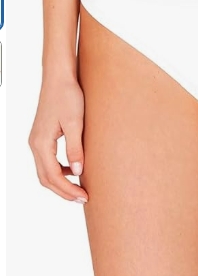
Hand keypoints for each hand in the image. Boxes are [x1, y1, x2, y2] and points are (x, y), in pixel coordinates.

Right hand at [28, 76, 88, 203]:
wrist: (59, 77)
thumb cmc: (68, 96)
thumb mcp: (75, 124)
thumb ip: (75, 149)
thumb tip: (78, 173)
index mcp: (41, 143)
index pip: (53, 176)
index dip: (68, 190)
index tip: (85, 197)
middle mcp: (35, 144)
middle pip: (46, 178)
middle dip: (64, 191)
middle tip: (83, 198)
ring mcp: (37, 140)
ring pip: (45, 171)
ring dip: (61, 182)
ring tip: (79, 189)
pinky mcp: (43, 136)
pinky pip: (48, 161)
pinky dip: (59, 170)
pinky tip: (75, 169)